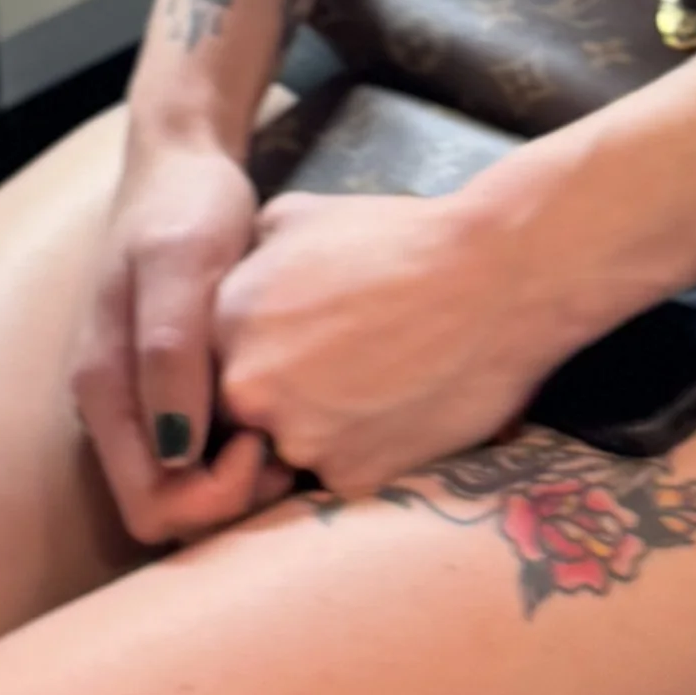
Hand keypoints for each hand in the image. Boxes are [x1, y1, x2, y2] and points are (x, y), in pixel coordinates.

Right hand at [69, 135, 297, 546]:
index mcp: (104, 389)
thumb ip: (169, 350)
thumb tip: (177, 450)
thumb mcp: (179, 261)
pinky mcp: (171, 387)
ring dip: (240, 480)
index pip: (149, 507)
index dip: (211, 498)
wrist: (185, 163)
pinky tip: (276, 409)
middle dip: (230, 499)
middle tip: (285, 445)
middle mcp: (115, 409)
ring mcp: (141, 400)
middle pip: (168, 510)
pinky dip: (240, 450)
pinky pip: (201, 454)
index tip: (262, 442)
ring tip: (286, 426)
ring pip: (187, 489)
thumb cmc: (183, 207)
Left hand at [212, 188, 553, 502]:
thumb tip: (239, 277)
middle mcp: (248, 388)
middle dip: (275, 398)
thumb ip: (249, 258)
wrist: (489, 279)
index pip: (205, 365)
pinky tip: (396, 404)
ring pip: (289, 449)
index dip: (246, 356)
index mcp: (224, 322)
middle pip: (241, 414)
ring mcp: (299, 440)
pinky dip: (362, 448)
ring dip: (318, 427)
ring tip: (370, 382)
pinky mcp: (352, 477)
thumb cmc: (394, 238)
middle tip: (330, 368)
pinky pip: (339, 472)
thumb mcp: (297, 217)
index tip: (285, 345)